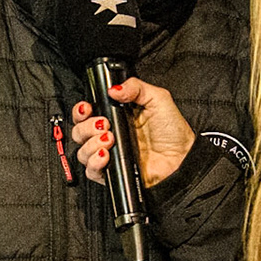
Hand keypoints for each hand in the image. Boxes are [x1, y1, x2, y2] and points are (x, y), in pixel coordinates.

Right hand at [71, 77, 195, 186]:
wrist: (181, 159)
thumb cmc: (173, 132)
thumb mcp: (157, 99)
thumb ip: (135, 87)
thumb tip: (112, 89)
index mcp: (115, 117)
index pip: (86, 113)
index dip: (81, 110)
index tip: (88, 108)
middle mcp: (109, 135)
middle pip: (79, 131)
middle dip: (86, 126)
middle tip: (104, 124)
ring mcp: (109, 155)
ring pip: (81, 151)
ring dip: (91, 143)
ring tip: (110, 139)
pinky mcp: (111, 173)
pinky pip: (90, 170)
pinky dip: (94, 162)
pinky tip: (106, 155)